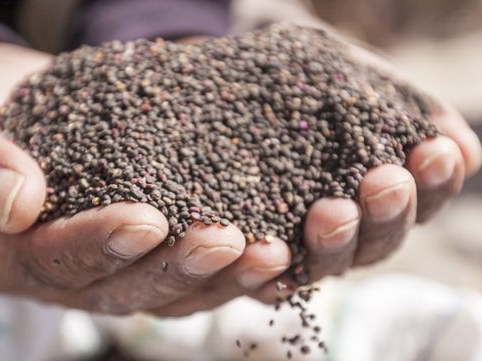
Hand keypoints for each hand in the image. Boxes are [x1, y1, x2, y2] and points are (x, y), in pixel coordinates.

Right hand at [0, 33, 270, 314]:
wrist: (17, 105)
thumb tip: (12, 202)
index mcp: (3, 254)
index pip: (50, 262)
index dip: (96, 245)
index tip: (144, 219)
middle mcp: (57, 279)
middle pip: (117, 291)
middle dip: (173, 268)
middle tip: (224, 239)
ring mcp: (104, 274)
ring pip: (163, 297)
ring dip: (218, 280)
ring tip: (267, 253)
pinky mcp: (144, 259)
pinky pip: (189, 281)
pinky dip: (233, 275)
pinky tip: (274, 256)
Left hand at [149, 34, 481, 315]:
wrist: (237, 87)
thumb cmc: (309, 85)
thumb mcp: (355, 81)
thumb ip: (404, 112)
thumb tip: (466, 153)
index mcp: (379, 198)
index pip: (421, 201)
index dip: (434, 182)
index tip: (434, 150)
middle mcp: (346, 234)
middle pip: (377, 242)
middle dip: (386, 212)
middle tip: (383, 180)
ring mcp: (300, 251)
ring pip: (326, 265)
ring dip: (332, 243)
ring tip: (331, 210)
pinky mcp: (251, 260)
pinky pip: (263, 278)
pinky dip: (268, 269)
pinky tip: (266, 250)